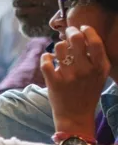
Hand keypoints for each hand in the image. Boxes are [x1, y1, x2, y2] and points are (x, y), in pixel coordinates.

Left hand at [41, 25, 110, 139]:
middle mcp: (85, 71)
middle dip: (70, 32)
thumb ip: (96, 57)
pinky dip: (45, 57)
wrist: (76, 116)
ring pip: (58, 48)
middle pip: (75, 39)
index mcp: (99, 68)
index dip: (87, 31)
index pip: (95, 42)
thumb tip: (83, 34)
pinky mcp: (54, 82)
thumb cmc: (87, 92)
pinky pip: (45, 61)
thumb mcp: (99, 76)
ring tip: (59, 53)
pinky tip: (48, 60)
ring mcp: (69, 77)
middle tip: (68, 33)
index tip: (82, 27)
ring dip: (57, 47)